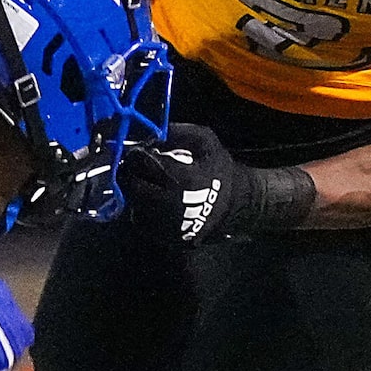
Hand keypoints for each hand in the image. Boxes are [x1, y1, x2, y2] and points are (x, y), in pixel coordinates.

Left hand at [122, 122, 316, 245]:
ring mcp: (168, 225)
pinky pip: (142, 222)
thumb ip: (178, 132)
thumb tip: (151, 136)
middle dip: (131, 174)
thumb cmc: (218, 171)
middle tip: (138, 169)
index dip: (135, 156)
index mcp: (181, 179)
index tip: (139, 153)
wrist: (238, 205)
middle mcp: (171, 205)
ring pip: (134, 205)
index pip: (142, 164)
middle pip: (133, 186)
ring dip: (135, 192)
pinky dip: (142, 209)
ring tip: (149, 184)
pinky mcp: (167, 237)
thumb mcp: (206, 142)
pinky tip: (154, 200)